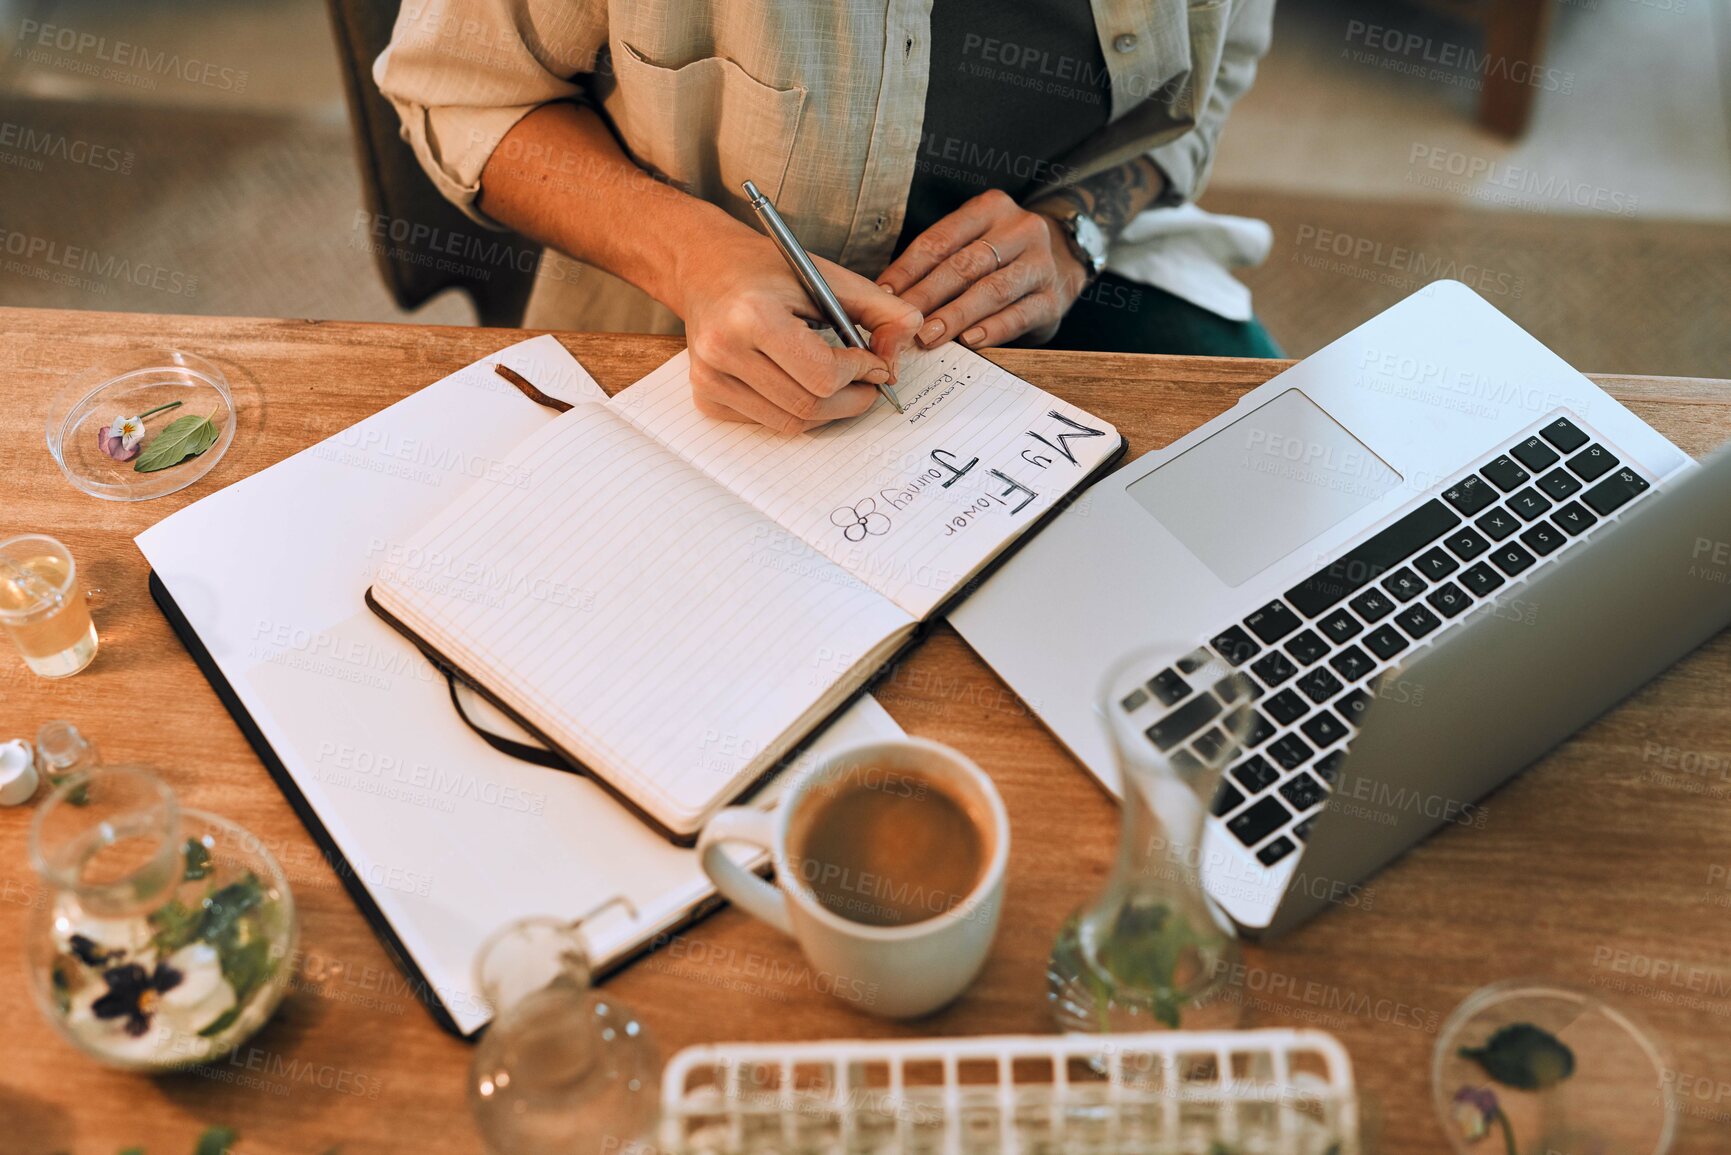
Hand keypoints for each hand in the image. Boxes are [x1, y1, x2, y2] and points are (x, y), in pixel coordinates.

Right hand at [672, 224, 921, 433]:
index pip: (823, 376)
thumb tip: (902, 351)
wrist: (704, 267)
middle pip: (809, 407)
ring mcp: (710, 379)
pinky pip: (768, 423)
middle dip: (852, 399)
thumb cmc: (766, 269)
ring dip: (828, 410)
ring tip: (842, 383)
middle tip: (870, 383)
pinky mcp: (706, 397)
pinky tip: (798, 382)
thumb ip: (878, 309)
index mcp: (751, 316)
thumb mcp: (826, 276)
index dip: (861, 374)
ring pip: (791, 423)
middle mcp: (723, 351)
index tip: (875, 362)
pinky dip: (795, 411)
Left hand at [876, 189, 1088, 350]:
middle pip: (965, 265)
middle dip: (929, 296)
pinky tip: (970, 341)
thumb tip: (890, 296)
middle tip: (903, 321)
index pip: (940, 239)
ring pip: (992, 290)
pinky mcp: (1053, 298)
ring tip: (929, 335)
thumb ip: (939, 262)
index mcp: (990, 209)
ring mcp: (1040, 264)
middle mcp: (1019, 230)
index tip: (884, 295)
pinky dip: (992, 330)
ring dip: (956, 315)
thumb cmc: (1001, 256)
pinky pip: (1019, 315)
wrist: (1064, 261)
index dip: (908, 269)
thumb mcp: (973, 242)